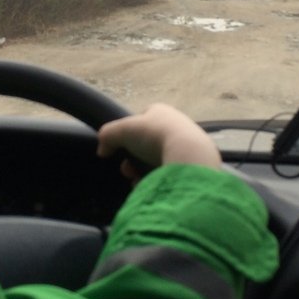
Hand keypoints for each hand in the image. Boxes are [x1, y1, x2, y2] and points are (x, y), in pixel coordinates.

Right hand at [97, 103, 221, 181]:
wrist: (188, 154)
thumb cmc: (154, 135)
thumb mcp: (122, 130)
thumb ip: (107, 135)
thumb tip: (102, 150)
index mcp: (161, 111)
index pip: (141, 121)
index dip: (128, 135)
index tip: (122, 150)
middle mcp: (177, 125)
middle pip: (148, 144)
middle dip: (134, 159)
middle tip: (128, 170)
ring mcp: (188, 144)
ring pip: (159, 160)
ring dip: (145, 171)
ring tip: (138, 181)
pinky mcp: (196, 163)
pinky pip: (173, 172)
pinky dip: (160, 180)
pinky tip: (154, 187)